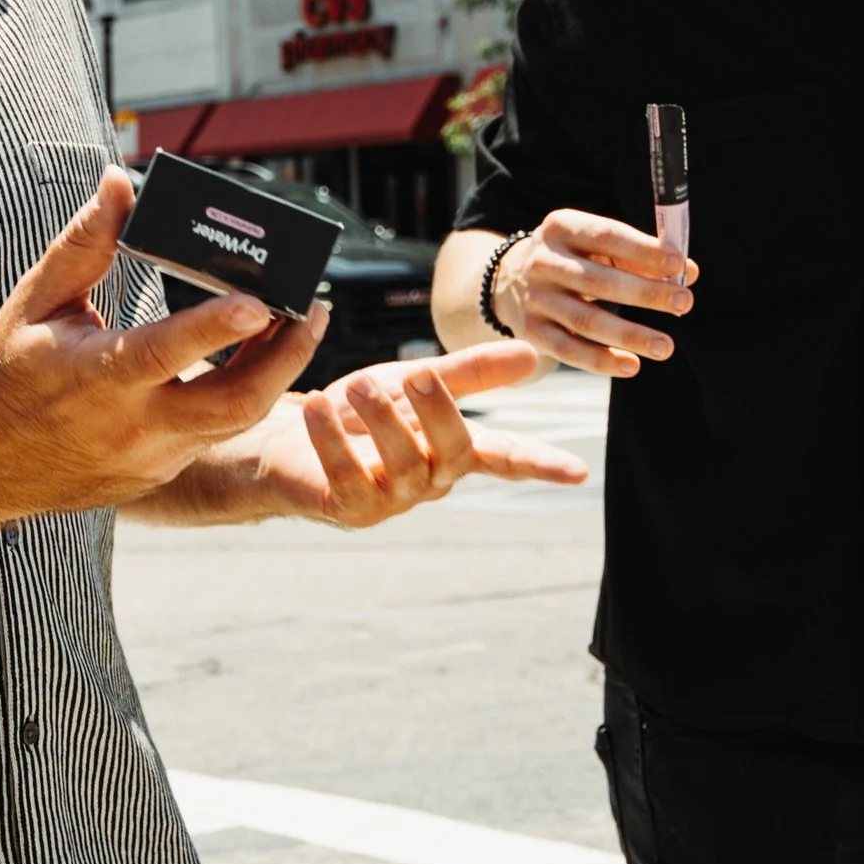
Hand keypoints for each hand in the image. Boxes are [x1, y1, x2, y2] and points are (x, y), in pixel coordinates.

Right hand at [0, 168, 326, 517]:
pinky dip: (238, 398)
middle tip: (316, 308)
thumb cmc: (4, 373)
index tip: (261, 301)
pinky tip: (254, 360)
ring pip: (235, 424)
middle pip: (233, 404)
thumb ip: (85, 242)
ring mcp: (150, 458)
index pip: (166, 350)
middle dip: (287, 356)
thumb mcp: (36, 301)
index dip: (217, 327)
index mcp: (95, 377)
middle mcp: (131, 426)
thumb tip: (119, 181)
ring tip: (295, 326)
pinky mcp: (159, 475)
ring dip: (274, 374)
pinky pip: (213, 437)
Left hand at [248, 341, 584, 526]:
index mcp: (452, 449)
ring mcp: (392, 500)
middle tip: (420, 374)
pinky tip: (319, 407)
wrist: (285, 440)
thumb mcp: (415, 382)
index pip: (506, 457)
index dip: (541, 464)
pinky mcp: (350, 509)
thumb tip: (532, 354)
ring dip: (382, 420)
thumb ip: (469, 372)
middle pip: (456, 452)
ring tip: (357, 383)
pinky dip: (333, 441)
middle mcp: (430, 479)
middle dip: (441, 412)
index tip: (578, 472)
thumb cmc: (359, 413)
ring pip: (405, 465)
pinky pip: (349, 477)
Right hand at [495, 210, 694, 377]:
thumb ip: (642, 257)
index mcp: (562, 227)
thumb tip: (689, 272)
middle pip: (598, 281)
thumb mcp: (599, 247)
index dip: (643, 250)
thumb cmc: (576, 260)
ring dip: (629, 334)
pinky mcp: (532, 330)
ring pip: (585, 320)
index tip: (678, 264)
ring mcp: (535, 298)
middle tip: (684, 303)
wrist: (512, 281)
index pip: (607, 235)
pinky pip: (569, 350)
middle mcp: (542, 260)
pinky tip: (632, 366)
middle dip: (646, 293)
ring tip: (666, 346)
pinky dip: (601, 361)